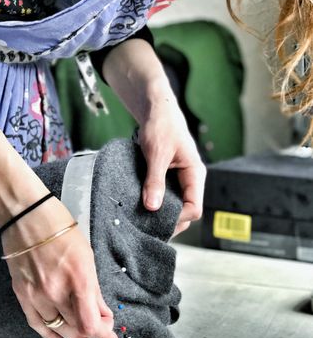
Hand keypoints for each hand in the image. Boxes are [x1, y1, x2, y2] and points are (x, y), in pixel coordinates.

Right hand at [0, 121, 117, 337]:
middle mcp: (56, 291)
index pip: (91, 323)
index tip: (111, 337)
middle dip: (92, 337)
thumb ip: (94, 289)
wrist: (25, 215)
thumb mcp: (86, 256)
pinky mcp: (22, 294)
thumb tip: (102, 312)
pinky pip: (36, 323)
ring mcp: (37, 295)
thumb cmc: (59, 228)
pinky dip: (48, 335)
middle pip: (76, 329)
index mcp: (78, 279)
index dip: (104, 335)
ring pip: (57, 329)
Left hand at [138, 96, 205, 235]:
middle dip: (170, 221)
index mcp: (195, 174)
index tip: (156, 218)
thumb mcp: (156, 154)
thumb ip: (155, 181)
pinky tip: (143, 208)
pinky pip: (167, 199)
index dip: (178, 217)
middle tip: (147, 226)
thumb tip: (152, 207)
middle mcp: (191, 181)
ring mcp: (181, 182)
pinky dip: (156, 205)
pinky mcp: (170, 181)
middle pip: (186, 212)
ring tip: (143, 219)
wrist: (156, 111)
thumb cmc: (161, 126)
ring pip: (176, 208)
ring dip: (162, 214)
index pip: (194, 208)